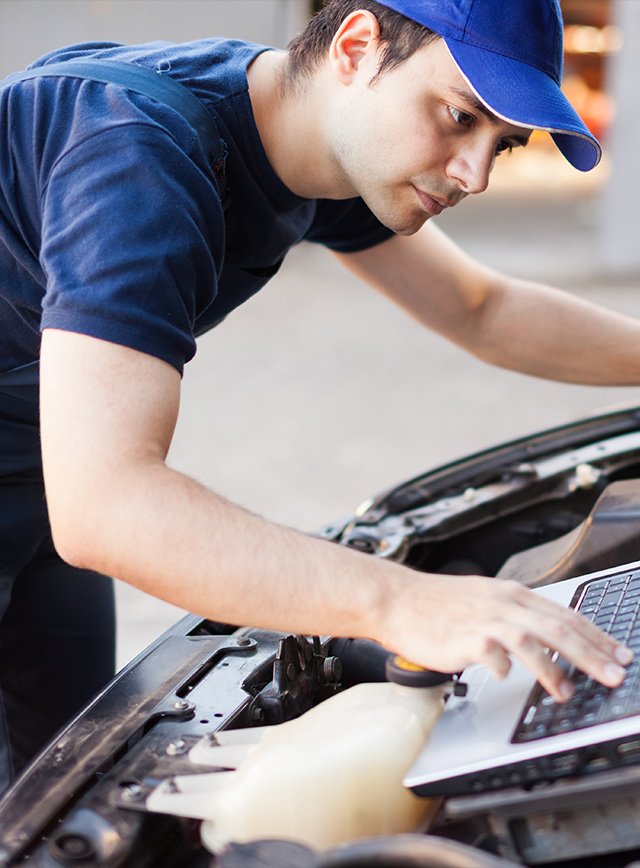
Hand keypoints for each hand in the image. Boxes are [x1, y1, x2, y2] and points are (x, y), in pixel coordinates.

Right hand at [380, 572, 632, 702]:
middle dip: (593, 654)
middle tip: (616, 674)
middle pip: (558, 628)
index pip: (565, 614)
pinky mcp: (464, 638)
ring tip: (570, 692)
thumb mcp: (483, 599)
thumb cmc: (435, 604)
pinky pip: (494, 656)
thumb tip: (545, 636)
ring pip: (533, 642)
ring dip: (557, 670)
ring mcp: (484, 620)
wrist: (396, 599)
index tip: (619, 653)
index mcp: (511, 594)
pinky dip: (508, 669)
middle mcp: (503, 604)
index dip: (596, 635)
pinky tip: (510, 680)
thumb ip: (513, 615)